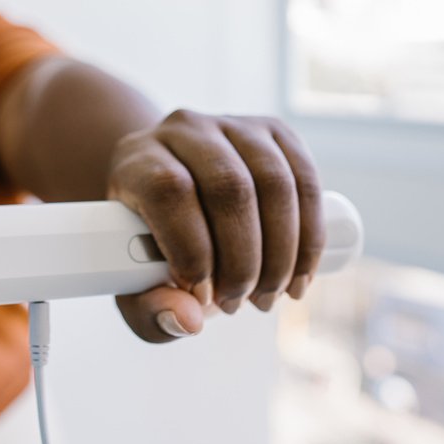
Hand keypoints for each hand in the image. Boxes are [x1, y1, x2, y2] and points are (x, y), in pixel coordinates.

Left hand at [106, 110, 323, 341]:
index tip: (203, 294)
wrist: (170, 196)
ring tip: (270, 296)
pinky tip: (300, 274)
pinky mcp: (273, 132)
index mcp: (138, 158)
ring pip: (274, 182)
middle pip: (228, 186)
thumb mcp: (133, 284)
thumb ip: (150, 310)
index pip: (168, 189)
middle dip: (244, 259)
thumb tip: (190, 320)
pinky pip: (306, 179)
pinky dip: (310, 236)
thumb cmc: (147, 244)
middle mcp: (184, 129)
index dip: (192, 247)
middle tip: (240, 303)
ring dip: (282, 252)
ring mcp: (232, 124)